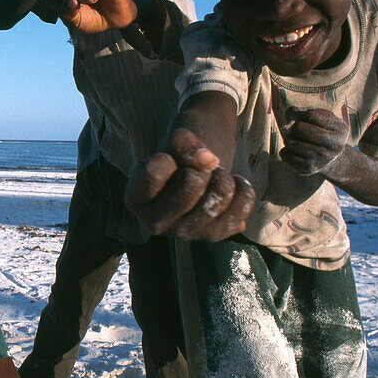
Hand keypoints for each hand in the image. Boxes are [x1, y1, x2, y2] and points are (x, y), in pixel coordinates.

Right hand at [125, 128, 255, 240]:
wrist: (196, 173)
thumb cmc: (178, 157)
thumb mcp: (172, 141)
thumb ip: (182, 143)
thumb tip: (210, 160)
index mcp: (135, 200)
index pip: (155, 171)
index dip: (170, 156)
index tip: (171, 159)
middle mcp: (154, 223)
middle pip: (191, 183)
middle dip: (201, 166)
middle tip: (197, 169)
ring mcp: (183, 233)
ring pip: (218, 195)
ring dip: (221, 176)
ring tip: (213, 177)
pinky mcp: (212, 236)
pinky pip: (242, 207)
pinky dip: (242, 188)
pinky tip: (231, 187)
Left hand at [280, 107, 349, 175]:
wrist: (329, 158)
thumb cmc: (321, 131)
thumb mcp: (318, 116)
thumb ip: (301, 112)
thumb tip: (286, 124)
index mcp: (340, 129)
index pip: (310, 115)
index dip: (302, 114)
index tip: (305, 118)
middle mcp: (335, 146)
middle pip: (298, 128)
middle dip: (293, 127)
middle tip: (297, 130)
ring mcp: (322, 159)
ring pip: (290, 142)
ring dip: (289, 139)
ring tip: (298, 141)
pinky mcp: (309, 168)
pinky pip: (284, 154)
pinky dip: (285, 150)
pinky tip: (296, 151)